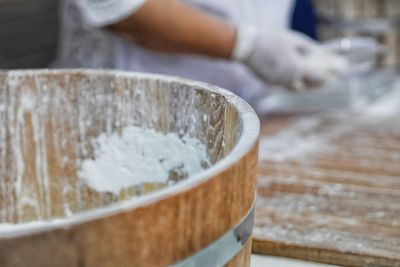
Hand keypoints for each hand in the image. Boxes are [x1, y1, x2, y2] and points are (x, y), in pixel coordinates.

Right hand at [232, 25, 347, 90]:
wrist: (246, 46)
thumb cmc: (271, 40)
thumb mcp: (294, 40)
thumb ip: (310, 50)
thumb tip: (322, 55)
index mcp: (297, 68)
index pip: (321, 74)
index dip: (334, 70)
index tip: (344, 66)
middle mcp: (289, 79)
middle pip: (312, 85)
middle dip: (325, 81)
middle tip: (334, 76)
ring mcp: (279, 83)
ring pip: (300, 88)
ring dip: (311, 84)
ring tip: (321, 79)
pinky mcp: (271, 83)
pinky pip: (289, 85)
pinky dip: (298, 82)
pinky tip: (302, 77)